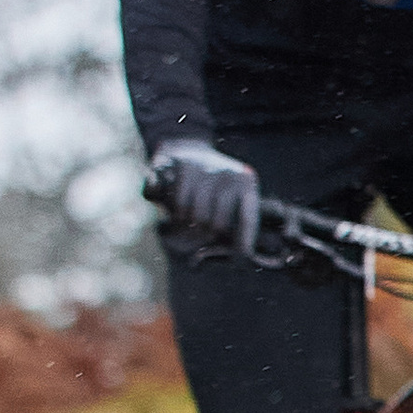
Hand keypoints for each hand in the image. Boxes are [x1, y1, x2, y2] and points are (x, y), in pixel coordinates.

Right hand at [146, 141, 260, 256]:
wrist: (186, 148)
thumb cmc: (210, 190)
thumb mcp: (228, 206)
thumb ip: (225, 236)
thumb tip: (198, 264)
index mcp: (246, 185)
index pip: (248, 223)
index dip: (242, 248)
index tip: (238, 262)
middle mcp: (227, 174)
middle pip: (215, 225)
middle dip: (203, 237)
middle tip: (196, 233)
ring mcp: (202, 166)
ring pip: (188, 215)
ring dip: (181, 224)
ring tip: (183, 217)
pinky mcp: (176, 162)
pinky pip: (170, 202)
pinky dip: (165, 208)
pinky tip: (169, 203)